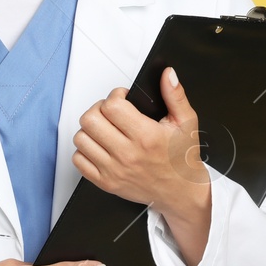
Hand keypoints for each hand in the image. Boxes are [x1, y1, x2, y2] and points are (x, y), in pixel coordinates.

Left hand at [74, 68, 212, 265]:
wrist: (180, 192)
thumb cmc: (181, 157)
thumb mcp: (186, 122)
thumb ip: (175, 95)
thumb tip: (167, 74)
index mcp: (146, 136)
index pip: (112, 106)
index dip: (115, 96)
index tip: (123, 98)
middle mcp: (127, 154)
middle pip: (90, 120)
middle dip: (99, 109)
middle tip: (112, 112)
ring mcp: (113, 170)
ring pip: (81, 138)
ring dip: (91, 129)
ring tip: (106, 129)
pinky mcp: (105, 182)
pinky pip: (79, 160)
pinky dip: (85, 149)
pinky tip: (101, 146)